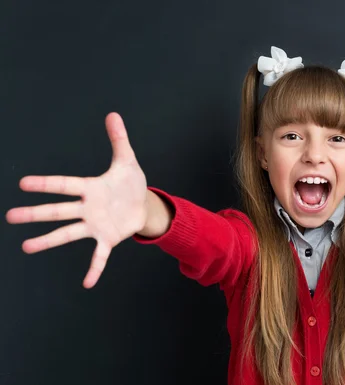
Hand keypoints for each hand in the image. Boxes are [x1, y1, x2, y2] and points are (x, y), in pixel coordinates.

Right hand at [6, 113, 147, 287]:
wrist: (143, 205)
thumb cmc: (130, 184)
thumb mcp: (127, 161)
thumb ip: (119, 140)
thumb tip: (113, 114)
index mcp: (90, 188)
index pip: (65, 184)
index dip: (46, 184)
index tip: (23, 183)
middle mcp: (87, 208)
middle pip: (59, 210)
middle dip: (36, 213)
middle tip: (10, 216)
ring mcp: (95, 225)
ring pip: (68, 233)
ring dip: (48, 241)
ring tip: (26, 247)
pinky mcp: (107, 239)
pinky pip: (99, 256)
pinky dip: (94, 269)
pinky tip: (87, 283)